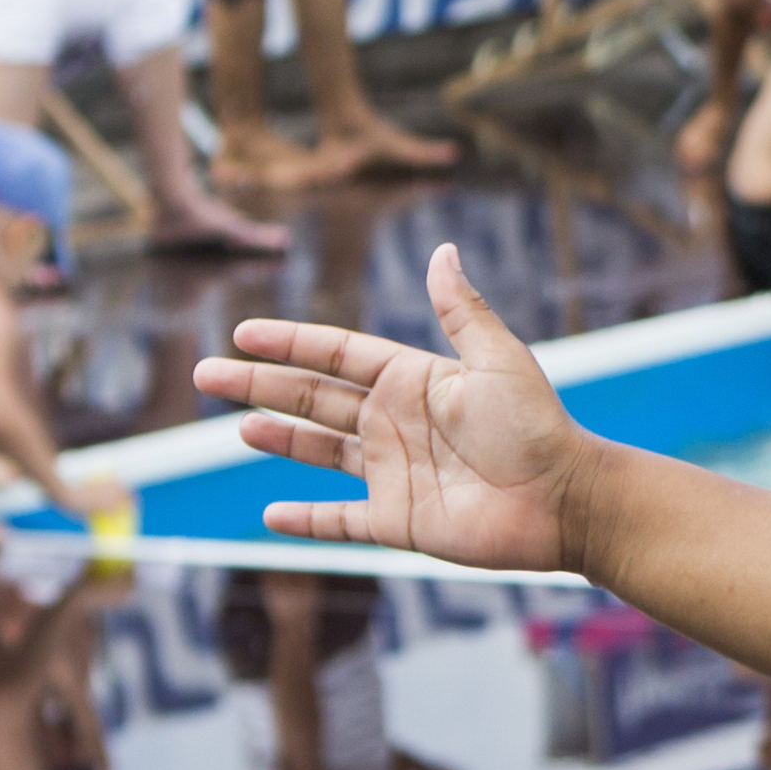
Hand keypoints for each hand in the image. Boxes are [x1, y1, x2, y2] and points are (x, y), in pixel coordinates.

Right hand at [191, 244, 589, 570]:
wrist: (565, 499)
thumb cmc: (537, 426)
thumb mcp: (496, 359)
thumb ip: (461, 309)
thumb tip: (443, 249)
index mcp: (415, 381)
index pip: (338, 355)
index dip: (290, 343)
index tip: (242, 333)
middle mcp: (398, 423)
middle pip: (315, 399)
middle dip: (261, 385)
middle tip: (205, 375)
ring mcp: (395, 472)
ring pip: (321, 452)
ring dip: (279, 439)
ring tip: (239, 426)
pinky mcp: (399, 520)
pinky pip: (341, 520)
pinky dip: (306, 520)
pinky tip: (270, 515)